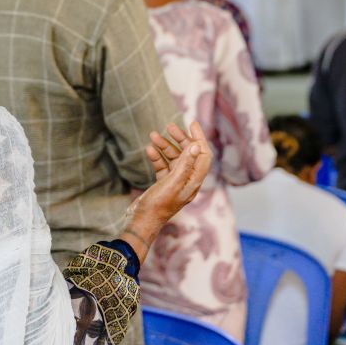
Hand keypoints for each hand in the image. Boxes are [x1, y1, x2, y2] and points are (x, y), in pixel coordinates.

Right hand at [119, 122, 211, 263]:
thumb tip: (196, 145)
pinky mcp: (163, 183)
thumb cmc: (159, 204)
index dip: (200, 138)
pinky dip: (156, 157)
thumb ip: (185, 163)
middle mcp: (187, 180)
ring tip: (153, 135)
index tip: (193, 123)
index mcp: (194, 181)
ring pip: (173, 158)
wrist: (143, 221)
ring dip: (164, 146)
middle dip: (179, 139)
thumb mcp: (173, 182)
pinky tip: (149, 150)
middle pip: (188, 154)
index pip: (203, 155)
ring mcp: (175, 182)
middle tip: (169, 126)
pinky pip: (163, 166)